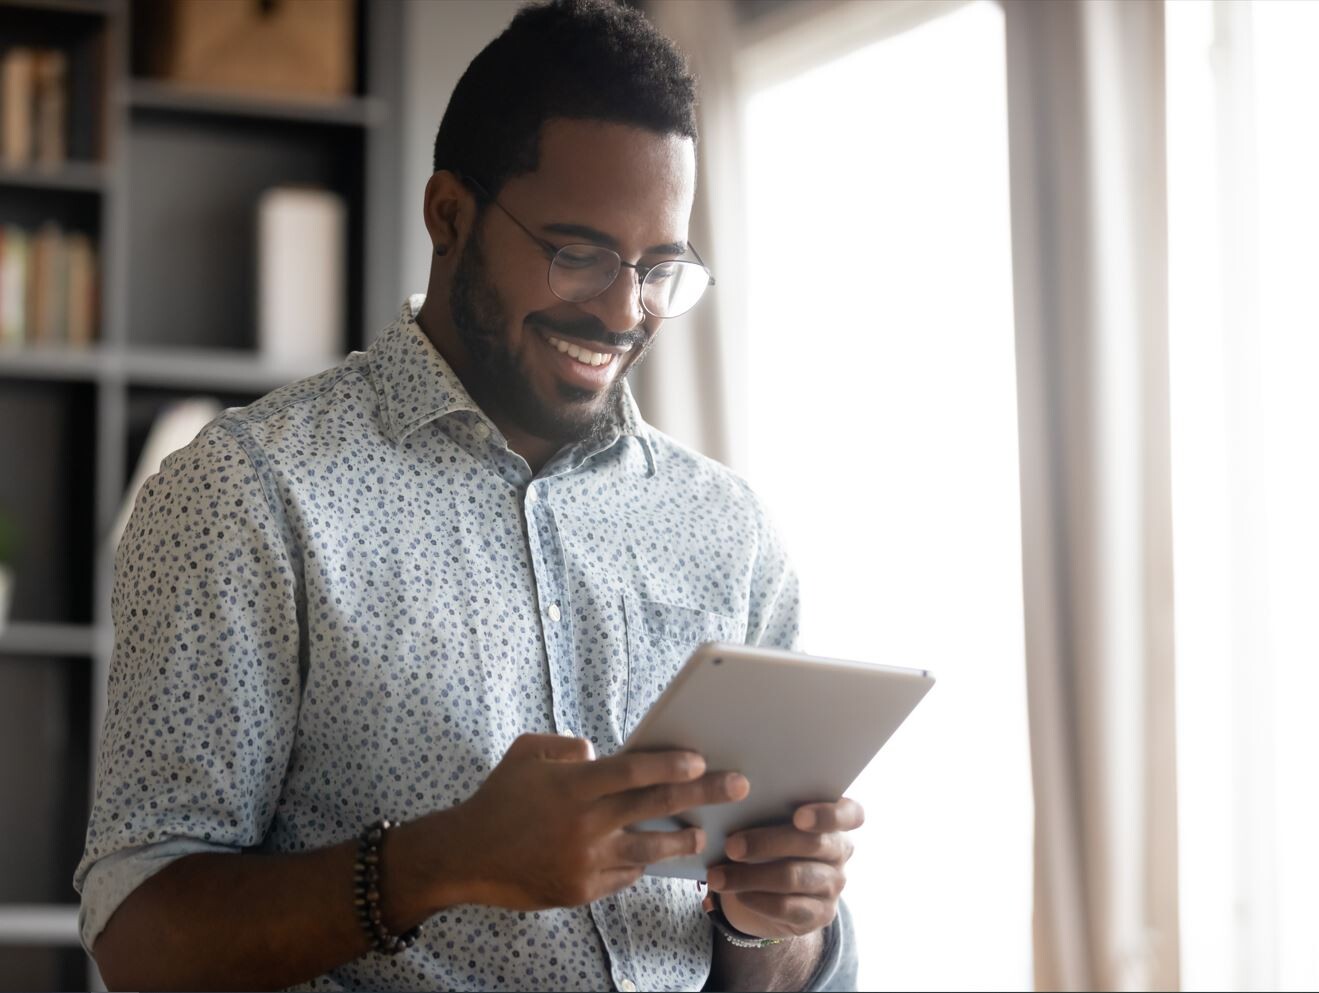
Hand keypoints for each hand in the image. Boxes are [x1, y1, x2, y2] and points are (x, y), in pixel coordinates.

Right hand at [448, 733, 747, 910]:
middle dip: (702, 794)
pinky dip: (640, 866)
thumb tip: (605, 756)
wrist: (466, 856)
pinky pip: (624, 876)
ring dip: (681, 841)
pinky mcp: (582, 890)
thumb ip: (569, 747)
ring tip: (703, 832)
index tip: (701, 760)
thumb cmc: (499, 797)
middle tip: (738, 785)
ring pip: (649, 852)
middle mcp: (584, 824)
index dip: (669, 765)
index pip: (632, 771)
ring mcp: (585, 862)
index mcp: (573, 786)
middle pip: (654, 807)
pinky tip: (657, 856)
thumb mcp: (527, 752)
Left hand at [706, 797, 863, 938]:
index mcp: (837, 819)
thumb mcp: (770, 818)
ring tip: (717, 876)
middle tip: (731, 846)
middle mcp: (841, 851)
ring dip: (751, 877)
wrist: (770, 886)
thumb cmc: (768, 836)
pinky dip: (757, 900)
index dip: (828, 815)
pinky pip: (788, 907)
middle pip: (813, 845)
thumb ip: (766, 807)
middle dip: (768, 844)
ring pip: (794, 877)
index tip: (798, 816)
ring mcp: (833, 885)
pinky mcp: (820, 914)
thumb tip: (733, 798)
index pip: (851, 814)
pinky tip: (736, 894)